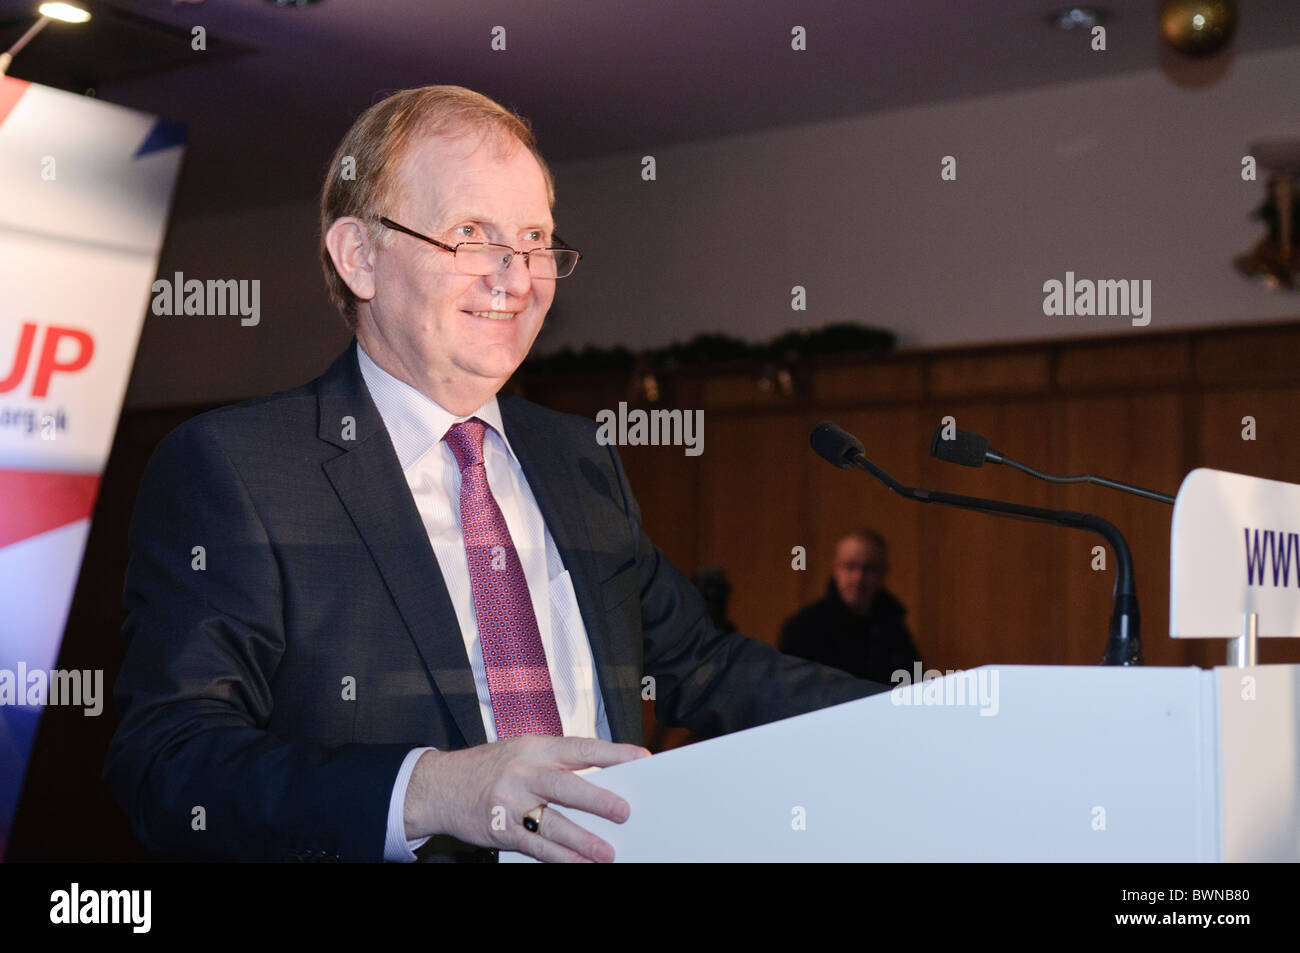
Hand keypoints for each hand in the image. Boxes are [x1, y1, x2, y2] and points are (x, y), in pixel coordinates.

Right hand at [404, 736, 650, 861]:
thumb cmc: (490, 767)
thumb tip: (602, 782)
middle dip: (598, 800)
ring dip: (582, 841)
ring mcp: (510, 802)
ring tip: (606, 853)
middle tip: (624, 812)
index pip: (580, 748)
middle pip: (567, 787)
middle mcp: (523, 773)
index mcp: (535, 748)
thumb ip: (557, 764)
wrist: (439, 786)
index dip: (613, 753)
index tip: (641, 758)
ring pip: (552, 824)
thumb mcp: (522, 752)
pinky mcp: (501, 830)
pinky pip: (535, 847)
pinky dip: (559, 858)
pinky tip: (577, 863)